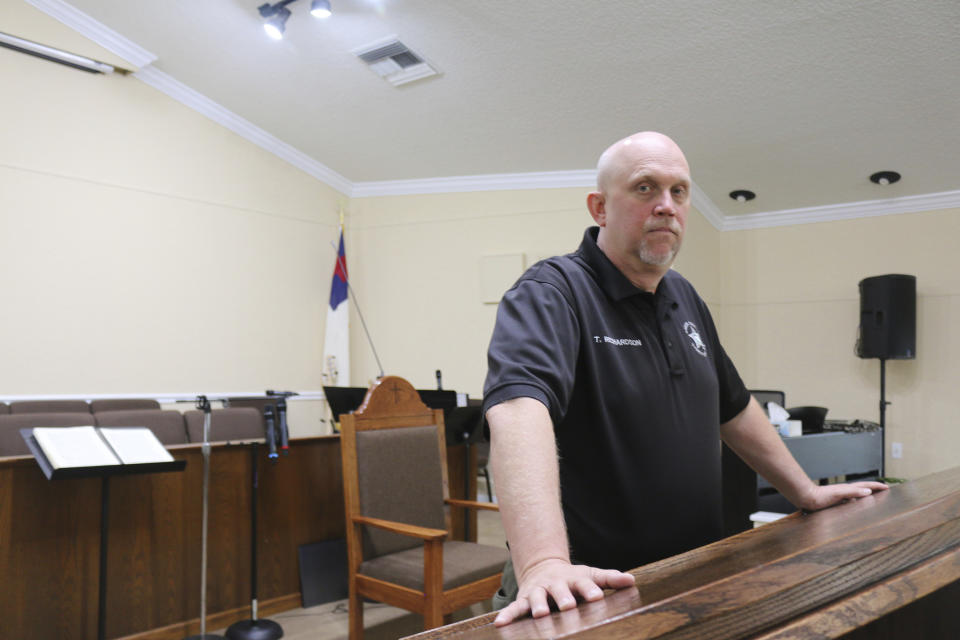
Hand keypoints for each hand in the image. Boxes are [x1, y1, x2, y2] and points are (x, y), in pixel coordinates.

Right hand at [493, 558, 635, 626]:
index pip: (584, 584)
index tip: (597, 596)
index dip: (590, 589)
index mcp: (573, 580)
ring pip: (537, 598)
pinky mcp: (524, 599)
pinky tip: (500, 624)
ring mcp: (538, 591)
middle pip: (560, 591)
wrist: (544, 567)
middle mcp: (555, 584)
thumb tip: (631, 581)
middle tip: (569, 606)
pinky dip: (508, 615)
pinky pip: (515, 608)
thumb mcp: (591, 575)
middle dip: (564, 598)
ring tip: (540, 614)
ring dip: (538, 605)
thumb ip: (610, 579)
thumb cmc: (573, 578)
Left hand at [798, 480, 888, 511]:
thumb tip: (867, 492)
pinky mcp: (836, 504)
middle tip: (884, 493)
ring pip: (857, 497)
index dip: (876, 486)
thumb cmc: (820, 496)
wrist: (807, 499)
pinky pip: (851, 504)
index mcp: (848, 489)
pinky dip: (857, 505)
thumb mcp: (838, 494)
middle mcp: (846, 492)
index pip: (866, 486)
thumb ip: (852, 492)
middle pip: (863, 491)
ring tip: (875, 501)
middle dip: (874, 491)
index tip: (887, 487)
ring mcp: (841, 498)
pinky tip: (857, 510)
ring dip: (866, 498)